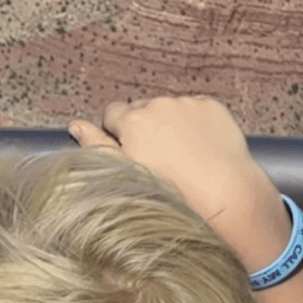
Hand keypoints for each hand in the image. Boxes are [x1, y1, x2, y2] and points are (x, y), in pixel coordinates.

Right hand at [68, 96, 283, 251]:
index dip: (120, 133)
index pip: (113, 113)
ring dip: (171, 124)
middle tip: (159, 156)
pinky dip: (196, 123)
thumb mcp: (124, 174)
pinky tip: (201, 147)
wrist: (226, 198)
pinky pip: (196, 109)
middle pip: (142, 109)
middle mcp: (158, 105)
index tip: (132, 151)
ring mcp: (188, 104)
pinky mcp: (212, 107)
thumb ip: (96, 145)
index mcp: (132, 120)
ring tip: (183, 155)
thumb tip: (75, 125)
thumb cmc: (172, 193)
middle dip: (146, 126)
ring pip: (169, 109)